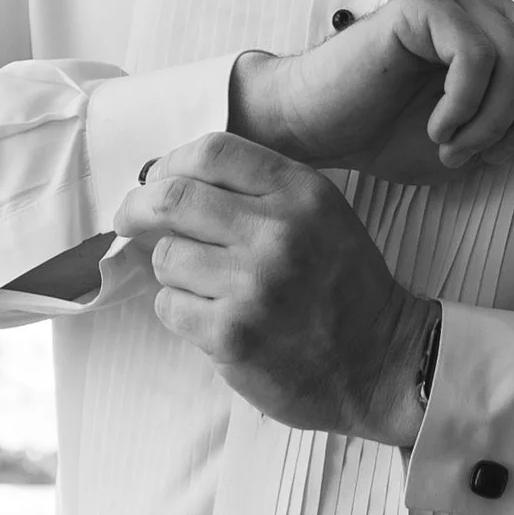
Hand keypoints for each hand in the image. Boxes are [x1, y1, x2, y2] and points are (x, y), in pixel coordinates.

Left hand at [111, 136, 434, 447]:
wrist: (383, 362)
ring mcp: (254, 286)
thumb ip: (258, 189)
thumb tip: (168, 178)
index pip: (212, 152)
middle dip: (138, 208)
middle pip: (173, 198)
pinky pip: (169, 306)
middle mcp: (278, 232)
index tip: (156, 180)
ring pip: (166, 257)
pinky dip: (179, 310)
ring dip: (171, 270)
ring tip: (204, 285)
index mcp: (300, 193)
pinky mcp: (233, 336)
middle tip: (130, 220)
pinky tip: (212, 317)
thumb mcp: (321, 213)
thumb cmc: (343, 285)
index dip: (169, 163)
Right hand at [230, 0, 513, 191]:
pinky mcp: (423, 5)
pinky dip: (465, 108)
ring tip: (455, 145)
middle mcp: (486, 3)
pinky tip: (438, 128)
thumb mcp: (481, 139)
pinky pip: (477, 58)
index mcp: (505, 28)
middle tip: (486, 155)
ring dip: (494, 124)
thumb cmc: (391, 133)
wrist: (313, 127)